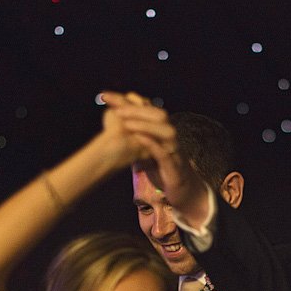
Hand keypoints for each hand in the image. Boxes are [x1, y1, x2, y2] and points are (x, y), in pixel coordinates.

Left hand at [102, 91, 199, 207]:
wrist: (183, 193)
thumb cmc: (163, 170)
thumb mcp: (146, 151)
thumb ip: (135, 137)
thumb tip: (117, 124)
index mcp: (163, 132)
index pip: (148, 110)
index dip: (127, 102)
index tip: (106, 96)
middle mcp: (171, 138)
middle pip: (160, 115)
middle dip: (137, 109)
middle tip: (117, 108)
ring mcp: (175, 152)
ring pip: (167, 131)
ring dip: (146, 124)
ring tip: (126, 122)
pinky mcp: (175, 169)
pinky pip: (165, 153)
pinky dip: (152, 144)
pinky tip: (139, 138)